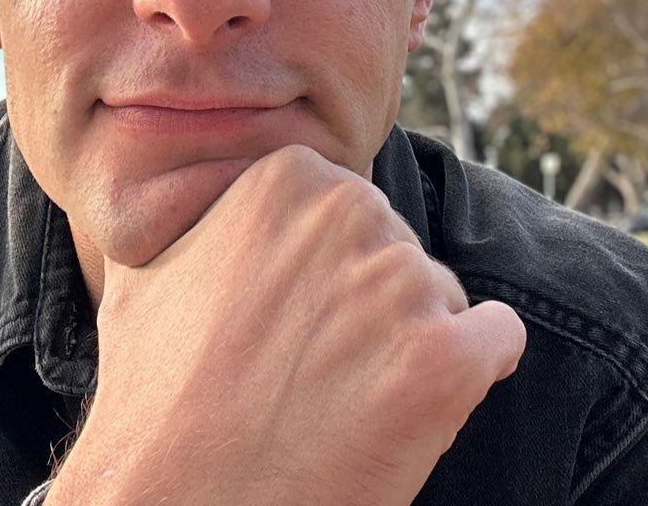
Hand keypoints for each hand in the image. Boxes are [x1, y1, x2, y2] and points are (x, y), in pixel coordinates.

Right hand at [50, 144, 525, 505]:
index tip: (295, 313)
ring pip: (441, 296)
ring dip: (406, 344)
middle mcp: (351, 209)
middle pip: (398, 247)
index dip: (326, 268)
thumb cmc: (154, 388)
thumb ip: (203, 213)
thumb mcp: (149, 265)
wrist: (173, 497)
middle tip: (313, 362)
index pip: (351, 208)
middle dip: (369, 302)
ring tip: (342, 395)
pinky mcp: (446, 362)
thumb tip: (210, 197)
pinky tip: (416, 406)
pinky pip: (497, 338)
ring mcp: (401, 283)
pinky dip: (473, 368)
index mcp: (288, 174)